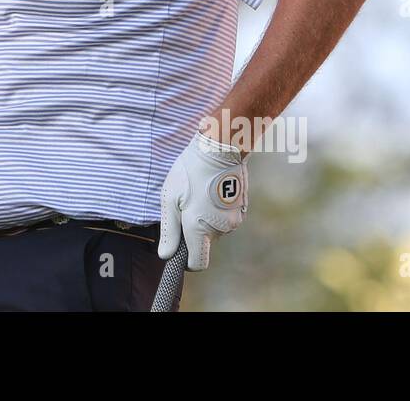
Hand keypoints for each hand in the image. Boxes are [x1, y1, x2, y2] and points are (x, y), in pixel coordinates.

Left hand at [158, 133, 248, 270]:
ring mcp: (234, 219)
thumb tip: (167, 255)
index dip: (187, 260)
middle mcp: (221, 229)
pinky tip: (211, 189)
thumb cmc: (190, 171)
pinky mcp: (242, 208)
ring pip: (215, 229)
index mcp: (200, 229)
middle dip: (194, 231)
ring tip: (198, 193)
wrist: (220, 148)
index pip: (198, 262)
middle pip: (205, 243)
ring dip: (206, 218)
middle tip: (185, 205)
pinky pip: (225, 217)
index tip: (179, 249)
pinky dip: (217, 209)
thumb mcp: (170, 198)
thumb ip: (169, 230)